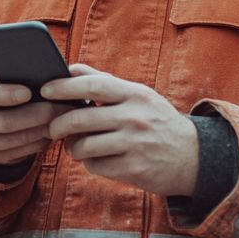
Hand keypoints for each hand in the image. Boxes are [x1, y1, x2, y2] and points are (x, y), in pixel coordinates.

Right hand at [0, 66, 68, 165]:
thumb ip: (8, 70)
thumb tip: (38, 66)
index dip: (7, 95)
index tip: (29, 92)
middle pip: (6, 122)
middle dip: (37, 114)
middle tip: (61, 106)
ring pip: (18, 140)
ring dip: (44, 129)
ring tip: (63, 118)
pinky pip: (23, 153)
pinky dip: (41, 141)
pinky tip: (54, 130)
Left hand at [42, 64, 198, 196]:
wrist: (193, 157)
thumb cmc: (157, 122)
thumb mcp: (139, 96)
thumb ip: (106, 82)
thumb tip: (71, 68)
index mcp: (134, 94)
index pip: (92, 85)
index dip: (63, 87)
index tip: (45, 90)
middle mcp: (134, 117)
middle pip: (80, 118)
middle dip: (58, 124)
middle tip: (52, 128)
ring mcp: (134, 144)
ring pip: (83, 146)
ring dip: (72, 148)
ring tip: (75, 146)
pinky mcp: (133, 169)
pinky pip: (95, 166)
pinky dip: (89, 163)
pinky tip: (96, 159)